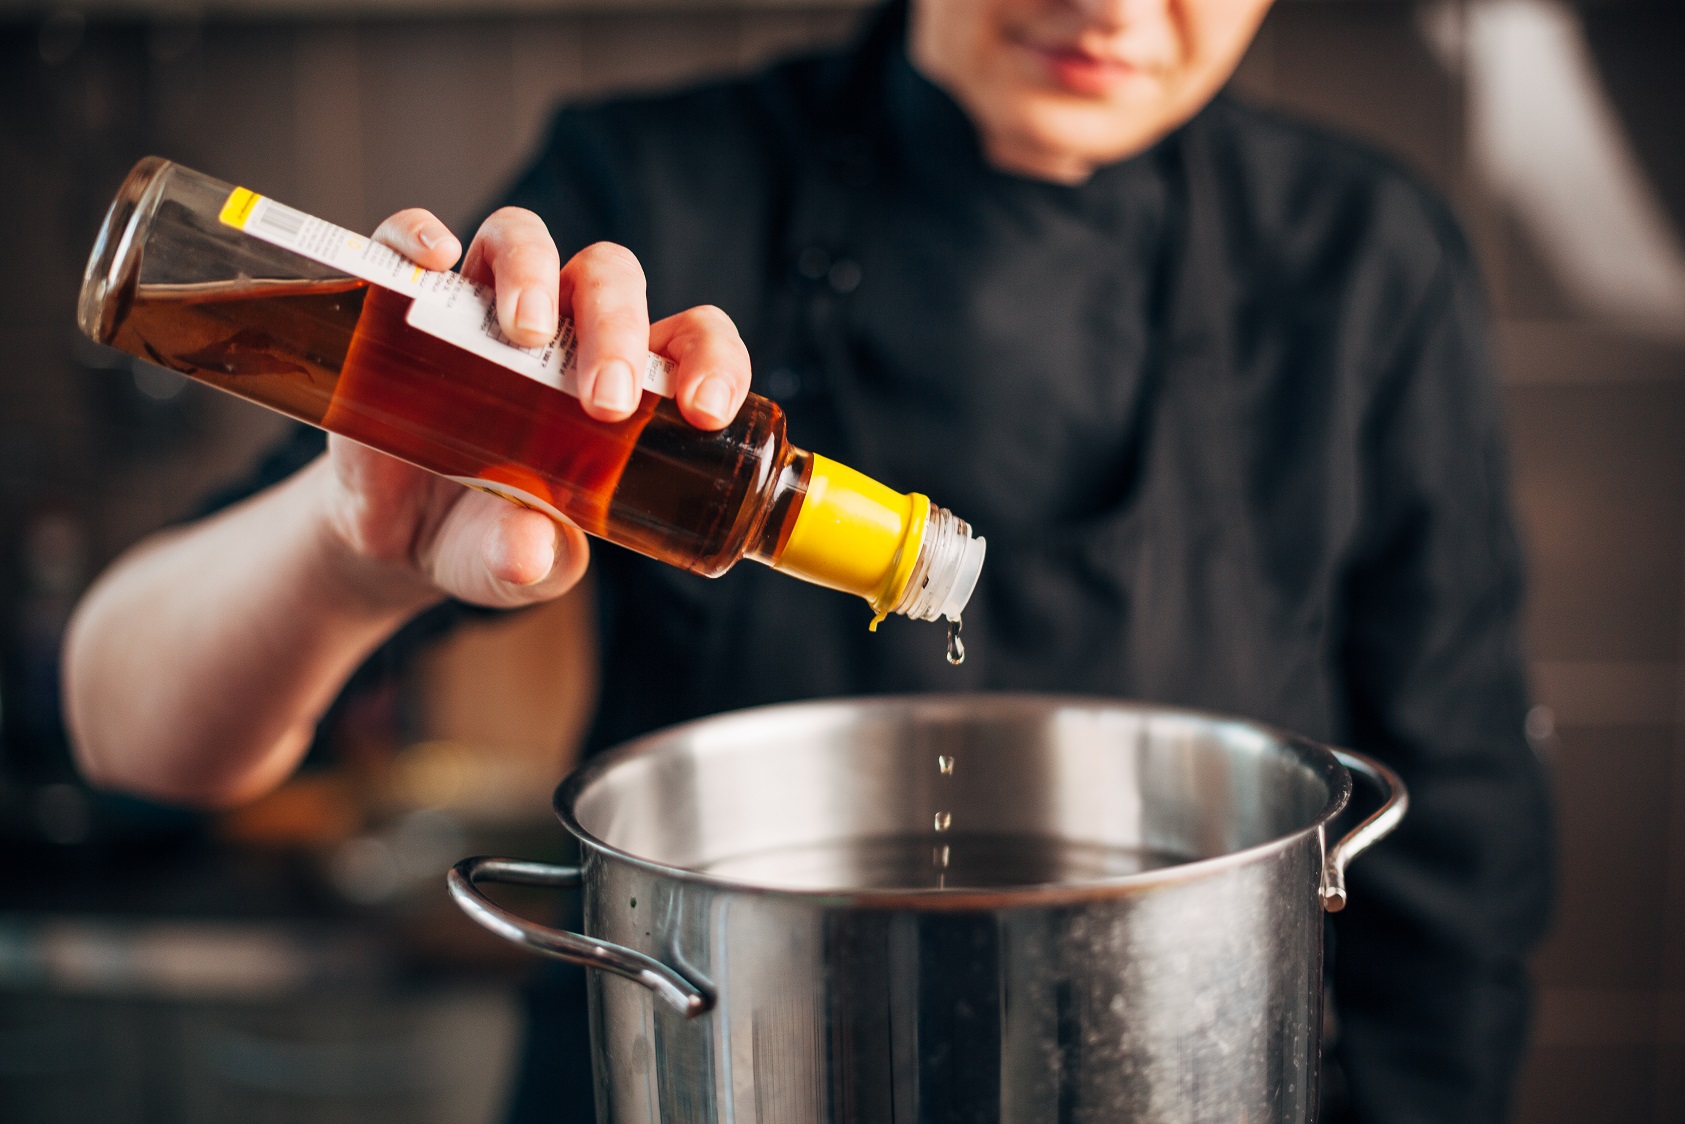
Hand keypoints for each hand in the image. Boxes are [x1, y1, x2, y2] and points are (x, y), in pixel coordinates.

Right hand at [311, 207, 753, 612]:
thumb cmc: (491, 538)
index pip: (688, 339)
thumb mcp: (519, 567)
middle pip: (608, 279)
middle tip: (606, 402)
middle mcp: (562, 331)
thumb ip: (532, 562)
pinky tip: (434, 261)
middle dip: (617, 330)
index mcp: (623, 383)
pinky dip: (420, 235)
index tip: (705, 412)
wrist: (396, 539)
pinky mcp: (409, 306)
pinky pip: (412, 241)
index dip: (712, 359)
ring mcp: (483, 310)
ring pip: (523, 240)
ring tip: (525, 335)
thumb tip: (527, 551)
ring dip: (533, 273)